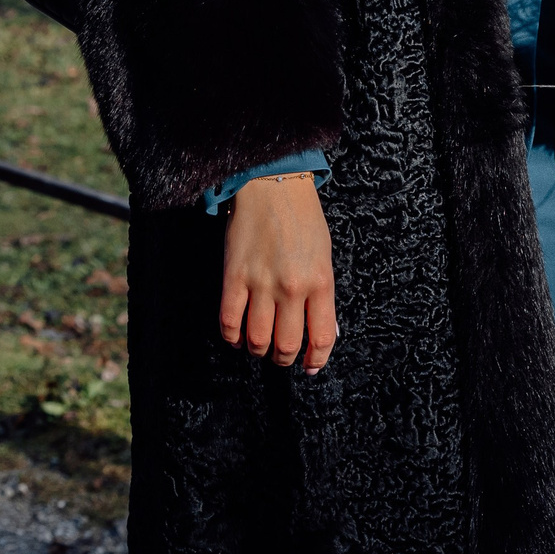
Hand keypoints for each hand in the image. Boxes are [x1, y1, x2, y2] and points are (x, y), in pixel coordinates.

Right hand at [220, 172, 336, 371]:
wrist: (272, 187)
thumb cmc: (304, 220)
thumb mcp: (325, 256)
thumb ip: (324, 295)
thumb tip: (326, 331)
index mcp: (321, 281)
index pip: (322, 336)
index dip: (316, 359)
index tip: (311, 367)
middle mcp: (292, 287)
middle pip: (286, 345)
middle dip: (285, 359)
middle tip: (282, 356)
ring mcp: (261, 283)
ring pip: (256, 340)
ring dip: (258, 351)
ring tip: (260, 346)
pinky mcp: (233, 277)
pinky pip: (229, 322)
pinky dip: (232, 337)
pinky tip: (237, 335)